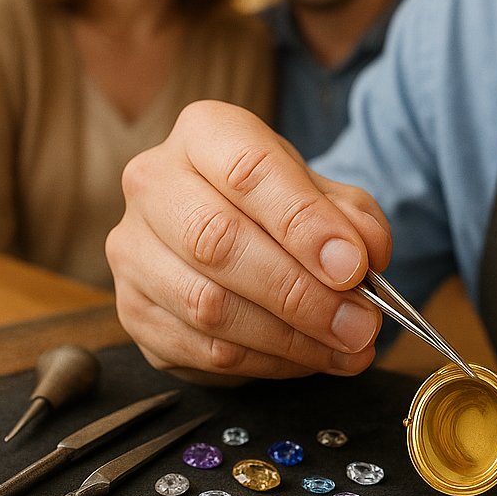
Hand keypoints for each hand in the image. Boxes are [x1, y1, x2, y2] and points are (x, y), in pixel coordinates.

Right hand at [106, 101, 390, 381]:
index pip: (250, 171)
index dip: (304, 223)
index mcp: (205, 133)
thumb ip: (353, 219)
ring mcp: (133, 250)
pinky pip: (201, 349)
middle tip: (358, 323)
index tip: (353, 266)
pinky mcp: (132, 310)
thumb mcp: (329, 194)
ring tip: (348, 347)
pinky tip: (309, 358)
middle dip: (300, 293)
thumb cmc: (284, 204)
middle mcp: (154, 183)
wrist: (236, 228)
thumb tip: (364, 257)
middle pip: (218, 242)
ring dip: (290, 338)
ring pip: (207, 304)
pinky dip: (265, 362)